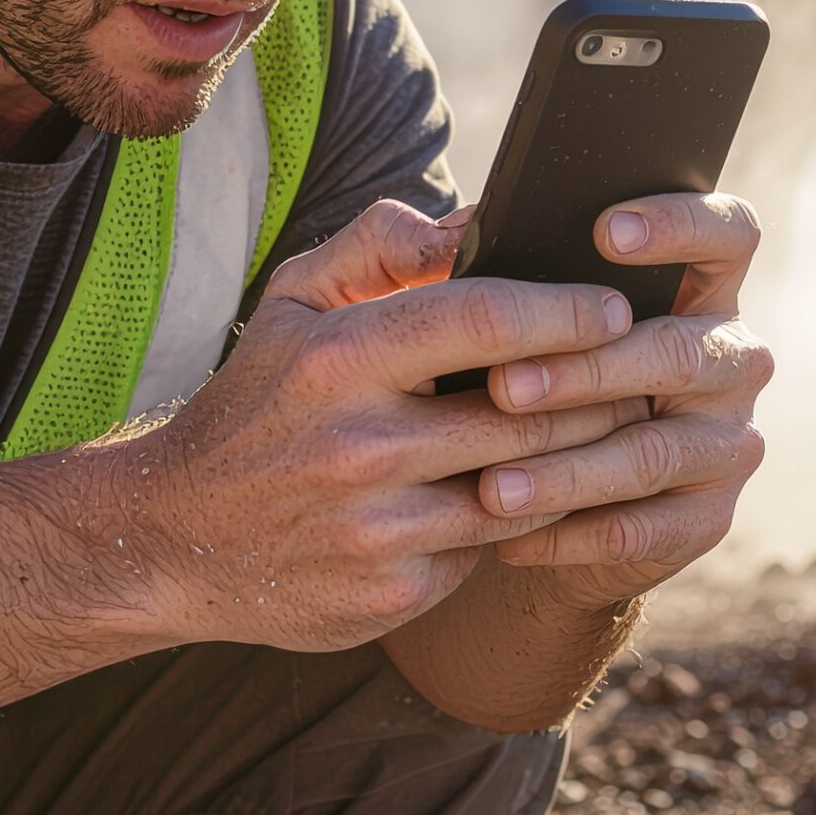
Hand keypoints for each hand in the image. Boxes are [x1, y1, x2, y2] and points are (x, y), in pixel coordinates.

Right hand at [137, 201, 653, 652]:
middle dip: (598, 388)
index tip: (612, 308)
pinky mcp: (392, 594)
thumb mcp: (294, 303)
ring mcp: (377, 529)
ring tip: (612, 429)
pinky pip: (490, 550)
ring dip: (578, 460)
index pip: (483, 318)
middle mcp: (358, 446)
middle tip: (641, 370)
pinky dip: (516, 520)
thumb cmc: (256, 405)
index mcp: (338, 359)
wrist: (174, 540)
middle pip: (527, 410)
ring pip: (525, 487)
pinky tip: (535, 497)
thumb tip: (474, 220)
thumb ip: (379, 245)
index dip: (565, 311)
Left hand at [474, 193, 773, 608]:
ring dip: (566, 468)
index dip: (681, 224)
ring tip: (491, 485)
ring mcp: (726, 443)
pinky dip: (569, 533)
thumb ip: (479, 265)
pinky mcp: (706, 519)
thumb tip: (449, 238)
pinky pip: (642, 528)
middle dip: (586, 369)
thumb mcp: (496, 318)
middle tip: (501, 386)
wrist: (540, 502)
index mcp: (694, 291)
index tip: (605, 231)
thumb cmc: (515, 377)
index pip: (728, 234)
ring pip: (653, 452)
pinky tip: (508, 536)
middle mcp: (729, 360)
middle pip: (681, 352)